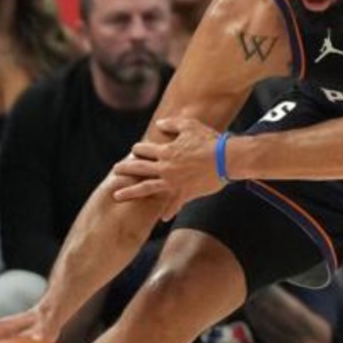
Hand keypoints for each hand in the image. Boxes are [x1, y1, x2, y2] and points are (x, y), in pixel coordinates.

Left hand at [111, 117, 225, 219]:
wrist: (227, 159)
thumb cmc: (210, 141)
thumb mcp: (190, 126)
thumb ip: (172, 124)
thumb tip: (159, 124)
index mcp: (166, 151)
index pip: (144, 149)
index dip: (138, 148)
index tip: (135, 150)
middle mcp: (165, 167)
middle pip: (139, 168)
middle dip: (125, 169)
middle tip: (115, 170)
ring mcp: (173, 182)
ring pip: (145, 188)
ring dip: (130, 192)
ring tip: (117, 196)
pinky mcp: (184, 193)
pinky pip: (173, 205)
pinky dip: (168, 211)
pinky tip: (162, 218)